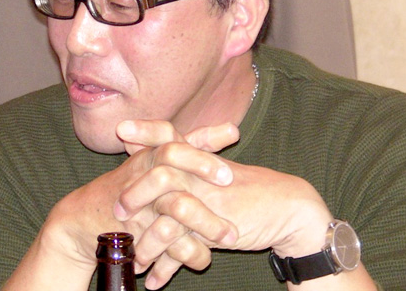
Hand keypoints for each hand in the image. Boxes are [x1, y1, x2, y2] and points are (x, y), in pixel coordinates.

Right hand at [33, 121, 238, 289]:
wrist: (82, 221)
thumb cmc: (127, 187)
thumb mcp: (153, 162)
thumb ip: (191, 145)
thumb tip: (231, 129)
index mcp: (148, 155)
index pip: (172, 133)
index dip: (201, 133)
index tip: (233, 132)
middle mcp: (141, 172)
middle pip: (171, 156)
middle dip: (202, 165)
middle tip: (229, 178)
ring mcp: (137, 202)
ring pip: (174, 205)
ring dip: (205, 222)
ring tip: (231, 236)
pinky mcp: (133, 232)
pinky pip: (166, 243)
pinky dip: (188, 253)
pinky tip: (205, 259)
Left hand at [115, 125, 334, 263]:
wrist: (288, 206)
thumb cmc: (249, 187)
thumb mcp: (216, 170)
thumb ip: (188, 162)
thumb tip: (154, 151)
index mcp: (201, 159)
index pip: (170, 136)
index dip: (146, 131)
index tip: (121, 129)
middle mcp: (202, 176)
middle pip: (160, 177)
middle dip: (135, 194)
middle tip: (117, 212)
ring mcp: (208, 203)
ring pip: (168, 220)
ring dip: (147, 244)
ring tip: (133, 261)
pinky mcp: (217, 230)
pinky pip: (185, 250)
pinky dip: (169, 268)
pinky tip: (155, 281)